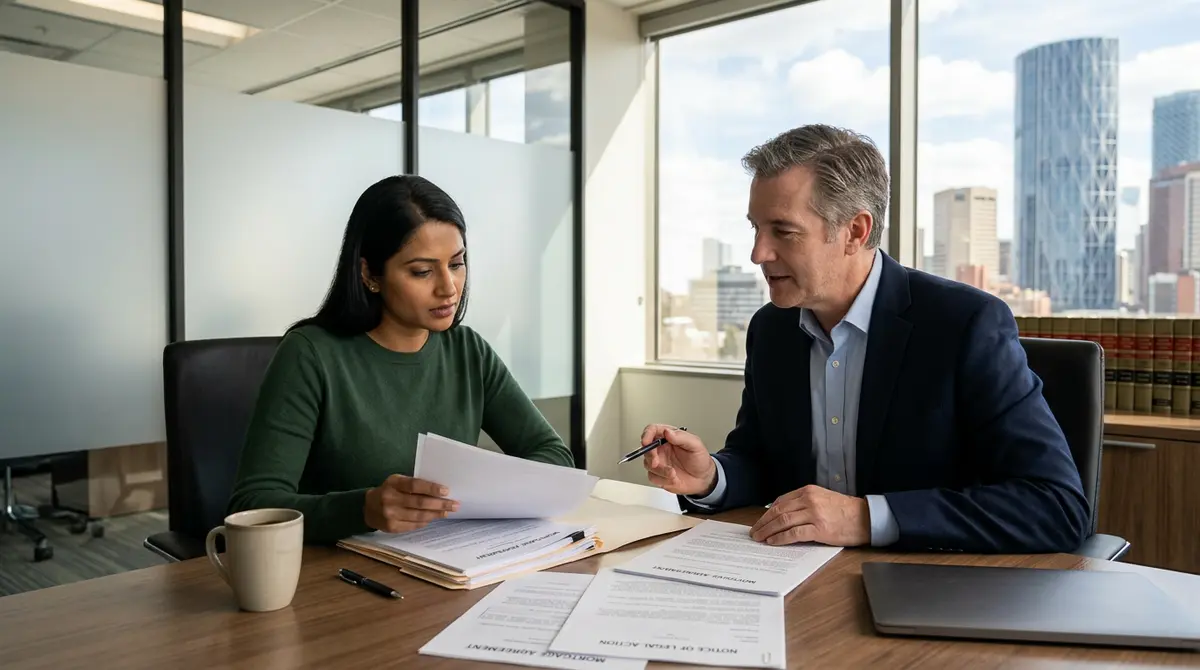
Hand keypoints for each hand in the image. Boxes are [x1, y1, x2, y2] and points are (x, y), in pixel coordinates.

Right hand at [364, 474, 458, 533]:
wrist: (368, 507)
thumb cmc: (389, 491)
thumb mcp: (397, 482)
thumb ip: (413, 485)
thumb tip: (439, 491)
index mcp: (393, 484)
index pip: (414, 485)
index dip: (431, 488)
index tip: (446, 491)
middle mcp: (390, 499)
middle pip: (420, 503)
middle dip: (440, 504)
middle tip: (454, 504)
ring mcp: (390, 515)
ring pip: (419, 516)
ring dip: (436, 514)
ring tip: (447, 512)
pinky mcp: (392, 527)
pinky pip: (414, 525)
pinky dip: (426, 521)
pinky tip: (433, 518)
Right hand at [639, 424, 715, 496]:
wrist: (703, 479)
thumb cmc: (700, 460)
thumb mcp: (695, 445)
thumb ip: (681, 437)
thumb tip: (668, 432)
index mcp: (668, 437)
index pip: (652, 430)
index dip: (647, 434)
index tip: (646, 442)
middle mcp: (661, 448)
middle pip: (646, 448)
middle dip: (650, 456)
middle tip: (656, 462)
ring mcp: (659, 462)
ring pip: (648, 464)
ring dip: (660, 470)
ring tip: (672, 473)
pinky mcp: (659, 475)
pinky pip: (653, 477)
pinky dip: (663, 479)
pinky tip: (673, 478)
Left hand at [750, 485, 870, 546]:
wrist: (865, 518)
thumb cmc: (844, 510)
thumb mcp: (822, 498)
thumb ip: (804, 502)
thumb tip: (784, 513)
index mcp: (808, 491)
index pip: (780, 501)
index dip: (767, 513)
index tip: (760, 521)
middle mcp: (809, 500)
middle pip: (778, 511)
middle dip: (763, 523)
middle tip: (754, 532)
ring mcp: (814, 514)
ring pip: (783, 521)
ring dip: (768, 531)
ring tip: (760, 538)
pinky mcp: (819, 529)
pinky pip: (794, 533)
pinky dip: (781, 538)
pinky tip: (773, 541)